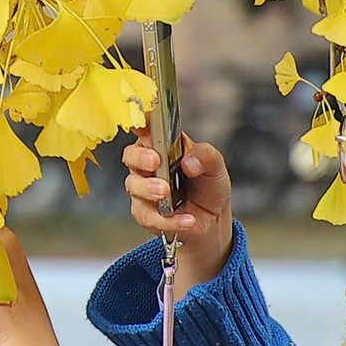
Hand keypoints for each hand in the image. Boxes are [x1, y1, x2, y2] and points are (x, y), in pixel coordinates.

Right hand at [121, 131, 234, 303]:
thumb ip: (205, 155)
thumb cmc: (208, 186)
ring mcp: (143, 188)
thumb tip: (189, 162)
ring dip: (149, 189)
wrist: (212, 221)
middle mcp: (148, 164)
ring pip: (134, 186)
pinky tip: (187, 220)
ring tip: (167, 192)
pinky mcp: (145, 213)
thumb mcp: (215, 166)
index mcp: (162, 144)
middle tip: (155, 162)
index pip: (145, 129)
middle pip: (130, 155)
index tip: (142, 125)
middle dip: (140, 158)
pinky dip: (168, 219)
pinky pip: (148, 215)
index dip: (140, 124)